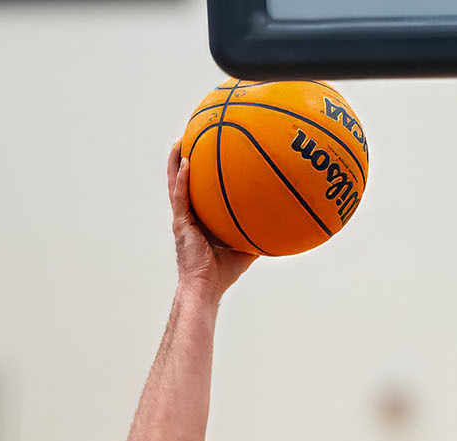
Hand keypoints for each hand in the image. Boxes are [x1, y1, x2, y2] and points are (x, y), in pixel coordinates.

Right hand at [168, 145, 255, 298]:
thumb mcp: (246, 246)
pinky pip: (180, 197)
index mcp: (200, 218)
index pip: (198, 189)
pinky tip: (187, 163)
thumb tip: (281, 221)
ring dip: (177, 161)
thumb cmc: (223, 272)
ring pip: (175, 183)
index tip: (205, 150)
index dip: (199, 171)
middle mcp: (188, 215)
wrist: (206, 286)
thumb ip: (258, 231)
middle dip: (184, 158)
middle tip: (190, 136)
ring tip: (181, 140)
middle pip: (183, 180)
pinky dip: (183, 180)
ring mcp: (183, 218)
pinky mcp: (180, 224)